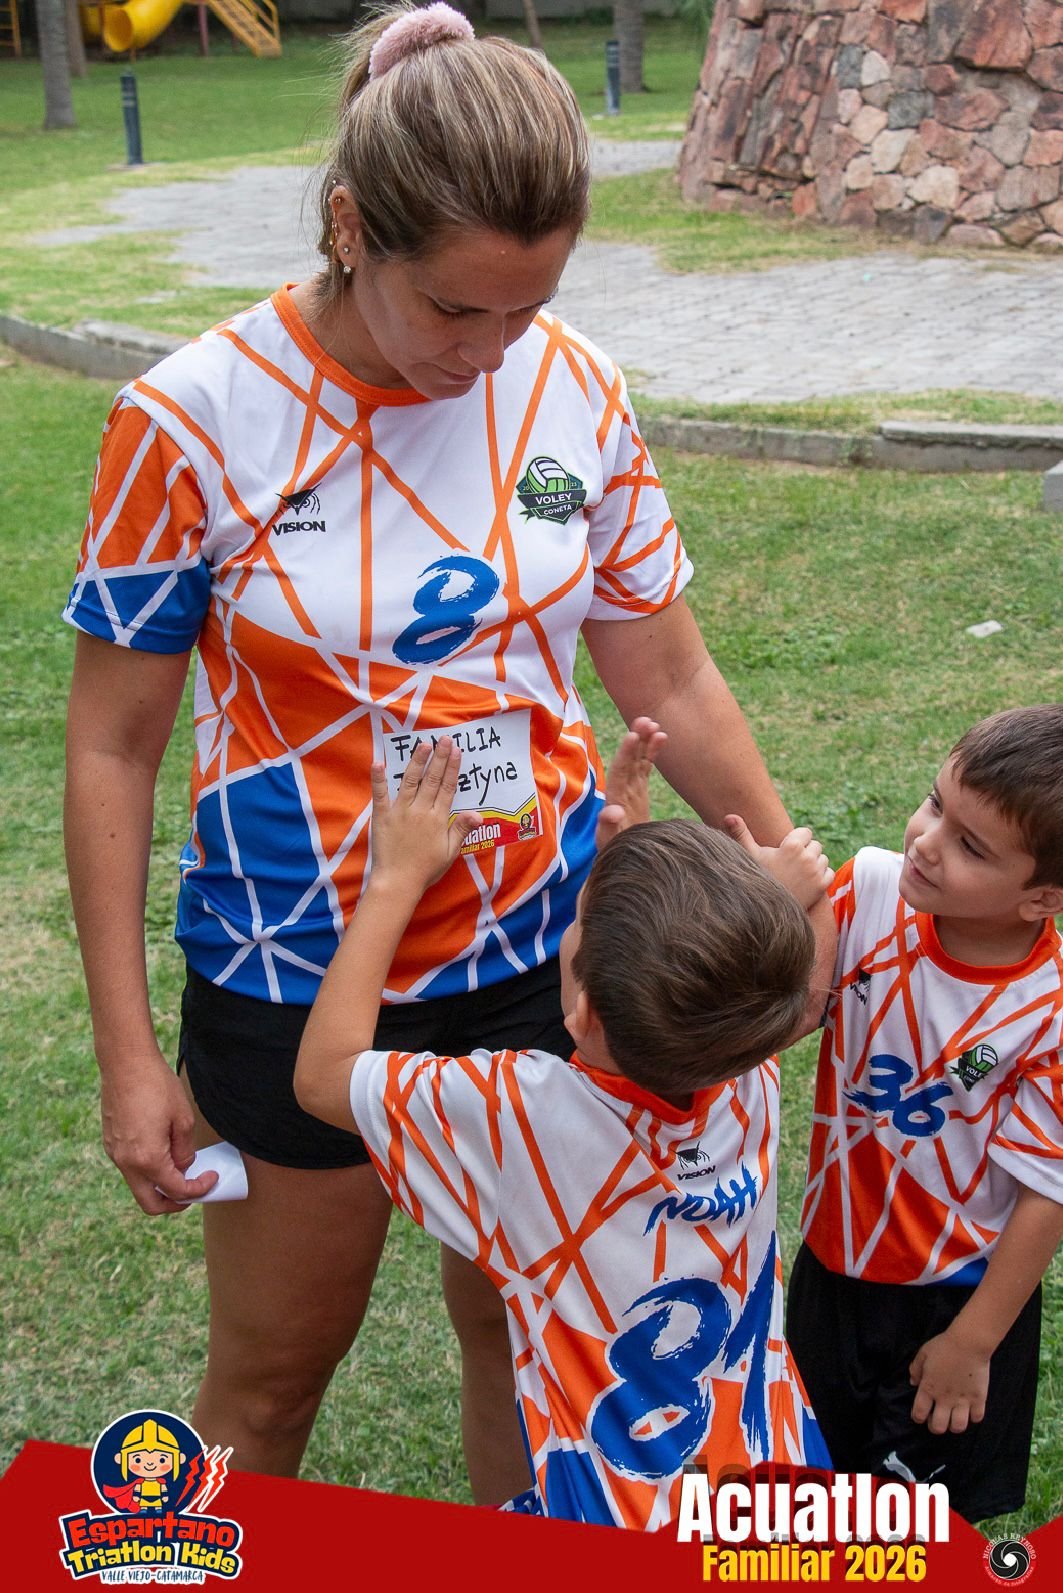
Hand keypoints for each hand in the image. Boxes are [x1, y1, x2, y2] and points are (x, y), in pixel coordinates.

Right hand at [100, 1052, 217, 1213]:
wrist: (125, 1062)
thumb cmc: (156, 1086)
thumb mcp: (183, 1119)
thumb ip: (184, 1150)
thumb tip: (183, 1166)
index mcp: (147, 1159)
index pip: (176, 1191)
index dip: (198, 1189)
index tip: (211, 1178)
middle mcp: (126, 1163)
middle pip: (150, 1204)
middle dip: (174, 1204)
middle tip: (193, 1191)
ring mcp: (115, 1154)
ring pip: (139, 1186)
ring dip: (160, 1185)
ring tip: (181, 1167)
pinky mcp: (110, 1143)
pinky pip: (130, 1168)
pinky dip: (147, 1169)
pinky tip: (162, 1151)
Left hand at [369, 738, 481, 892]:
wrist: (398, 882)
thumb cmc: (426, 870)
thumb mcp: (450, 852)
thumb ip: (462, 830)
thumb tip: (479, 814)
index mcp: (437, 819)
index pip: (448, 788)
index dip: (452, 768)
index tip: (456, 751)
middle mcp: (420, 810)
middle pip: (432, 779)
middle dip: (439, 757)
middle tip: (444, 739)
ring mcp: (399, 811)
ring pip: (409, 781)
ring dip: (417, 761)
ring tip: (423, 744)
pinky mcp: (382, 816)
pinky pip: (379, 794)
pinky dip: (378, 778)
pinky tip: (377, 762)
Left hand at [596, 717, 667, 847]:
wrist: (622, 859)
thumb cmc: (615, 851)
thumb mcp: (610, 842)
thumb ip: (608, 827)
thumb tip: (612, 810)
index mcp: (615, 798)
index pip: (620, 772)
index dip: (625, 754)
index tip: (632, 736)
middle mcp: (621, 789)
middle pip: (628, 759)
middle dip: (636, 739)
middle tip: (645, 720)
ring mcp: (630, 788)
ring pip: (638, 759)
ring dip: (644, 740)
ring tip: (654, 724)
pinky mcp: (639, 790)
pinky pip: (646, 765)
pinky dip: (652, 751)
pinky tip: (662, 736)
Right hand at [725, 815, 832, 908]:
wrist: (765, 910)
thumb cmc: (756, 878)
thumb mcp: (748, 855)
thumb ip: (741, 834)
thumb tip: (729, 816)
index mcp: (792, 845)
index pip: (805, 832)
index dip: (796, 841)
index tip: (785, 851)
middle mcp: (807, 857)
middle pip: (816, 845)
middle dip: (805, 852)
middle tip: (790, 865)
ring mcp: (816, 873)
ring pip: (823, 859)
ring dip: (814, 864)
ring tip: (797, 874)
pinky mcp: (822, 886)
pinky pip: (829, 873)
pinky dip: (821, 877)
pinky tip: (806, 882)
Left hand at [910, 1329, 989, 1434]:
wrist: (968, 1342)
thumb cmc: (944, 1345)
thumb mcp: (923, 1354)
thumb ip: (916, 1369)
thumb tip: (913, 1383)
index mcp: (928, 1388)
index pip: (919, 1413)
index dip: (918, 1418)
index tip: (920, 1415)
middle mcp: (944, 1399)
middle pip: (938, 1427)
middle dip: (935, 1427)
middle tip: (937, 1419)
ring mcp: (962, 1401)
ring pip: (958, 1427)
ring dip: (954, 1425)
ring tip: (954, 1417)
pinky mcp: (979, 1399)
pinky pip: (977, 1418)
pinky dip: (973, 1417)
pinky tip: (970, 1410)